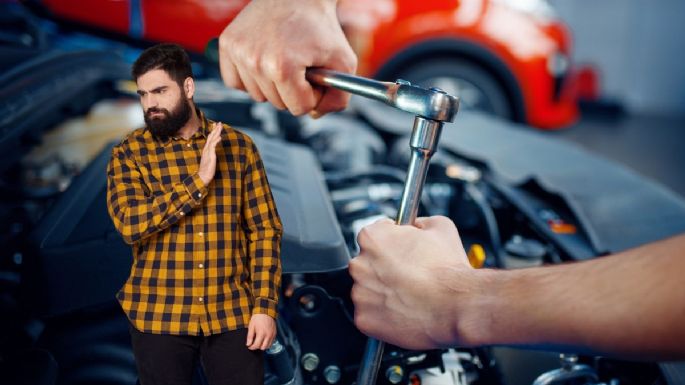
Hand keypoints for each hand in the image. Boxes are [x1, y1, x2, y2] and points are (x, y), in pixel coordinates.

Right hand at [198, 122, 222, 185]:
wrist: (202, 177)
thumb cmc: (206, 169)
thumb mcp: (209, 160)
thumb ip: (211, 154)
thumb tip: (214, 150)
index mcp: (206, 150)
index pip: (209, 138)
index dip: (213, 132)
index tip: (216, 126)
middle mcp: (206, 150)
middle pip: (210, 137)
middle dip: (215, 129)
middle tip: (219, 123)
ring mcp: (208, 152)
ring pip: (212, 140)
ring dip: (216, 133)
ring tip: (220, 126)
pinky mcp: (210, 156)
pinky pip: (213, 147)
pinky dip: (216, 141)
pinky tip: (219, 137)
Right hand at [219, 0, 356, 116]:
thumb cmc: (321, 27)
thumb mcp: (343, 62)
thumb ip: (338, 98)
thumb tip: (315, 116)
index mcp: (282, 67)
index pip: (299, 108)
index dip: (313, 94)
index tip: (315, 74)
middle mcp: (255, 60)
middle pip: (278, 104)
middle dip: (294, 89)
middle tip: (301, 63)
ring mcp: (238, 52)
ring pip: (258, 96)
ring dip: (273, 85)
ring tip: (283, 58)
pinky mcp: (227, 45)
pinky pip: (235, 83)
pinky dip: (250, 78)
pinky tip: (263, 60)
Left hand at [246, 313, 276, 349]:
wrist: (265, 311)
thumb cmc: (257, 318)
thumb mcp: (251, 326)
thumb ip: (250, 336)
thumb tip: (248, 344)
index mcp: (261, 333)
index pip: (256, 345)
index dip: (252, 347)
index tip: (249, 346)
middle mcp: (268, 335)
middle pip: (263, 347)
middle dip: (257, 347)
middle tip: (254, 344)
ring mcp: (272, 334)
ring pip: (268, 346)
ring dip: (263, 346)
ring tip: (259, 342)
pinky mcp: (275, 333)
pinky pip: (272, 342)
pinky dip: (267, 343)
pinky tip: (263, 339)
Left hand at [349, 216, 480, 349]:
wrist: (458, 305)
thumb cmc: (448, 270)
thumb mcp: (440, 227)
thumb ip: (420, 221)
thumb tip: (417, 225)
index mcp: (372, 238)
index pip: (375, 236)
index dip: (392, 243)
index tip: (402, 252)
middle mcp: (359, 264)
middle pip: (368, 264)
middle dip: (385, 270)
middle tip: (408, 276)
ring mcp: (359, 294)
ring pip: (367, 291)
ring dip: (383, 293)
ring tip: (408, 295)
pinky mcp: (364, 319)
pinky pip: (370, 315)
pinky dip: (383, 316)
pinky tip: (403, 311)